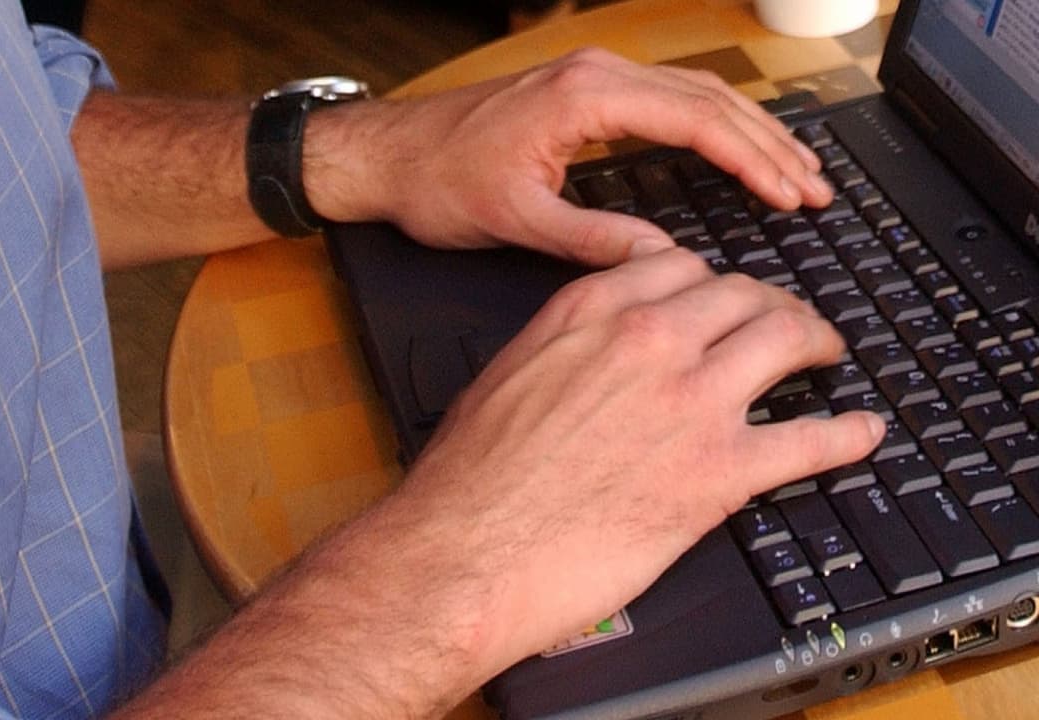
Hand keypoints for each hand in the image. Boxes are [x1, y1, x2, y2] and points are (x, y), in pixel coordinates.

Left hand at [306, 48, 832, 264]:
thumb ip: (593, 239)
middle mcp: (596, 75)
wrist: (390, 155)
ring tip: (796, 173)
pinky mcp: (585, 93)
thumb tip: (662, 256)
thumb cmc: (439, 182)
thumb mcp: (517, 220)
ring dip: (749, 134)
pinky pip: (668, 101)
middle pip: (709, 102)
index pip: (695, 121)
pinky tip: (736, 151)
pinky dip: (712, 127)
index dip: (751, 161)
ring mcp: (592, 78)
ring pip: (695, 96)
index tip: (790, 196)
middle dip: (769, 147)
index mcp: (585, 97)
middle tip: (816, 191)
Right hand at [392, 248, 882, 678]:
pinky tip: (861, 432)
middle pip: (742, 295)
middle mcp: (648, 341)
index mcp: (589, 314)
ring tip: (826, 353)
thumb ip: (562, 345)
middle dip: (771, 303)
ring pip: (785, 340)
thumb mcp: (506, 376)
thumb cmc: (471, 478)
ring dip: (816, 342)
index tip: (721, 296)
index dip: (712, 281)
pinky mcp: (719, 471)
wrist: (467, 548)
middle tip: (783, 323)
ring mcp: (691, 401)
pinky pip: (809, 440)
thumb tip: (590, 351)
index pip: (678, 267)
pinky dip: (846, 434)